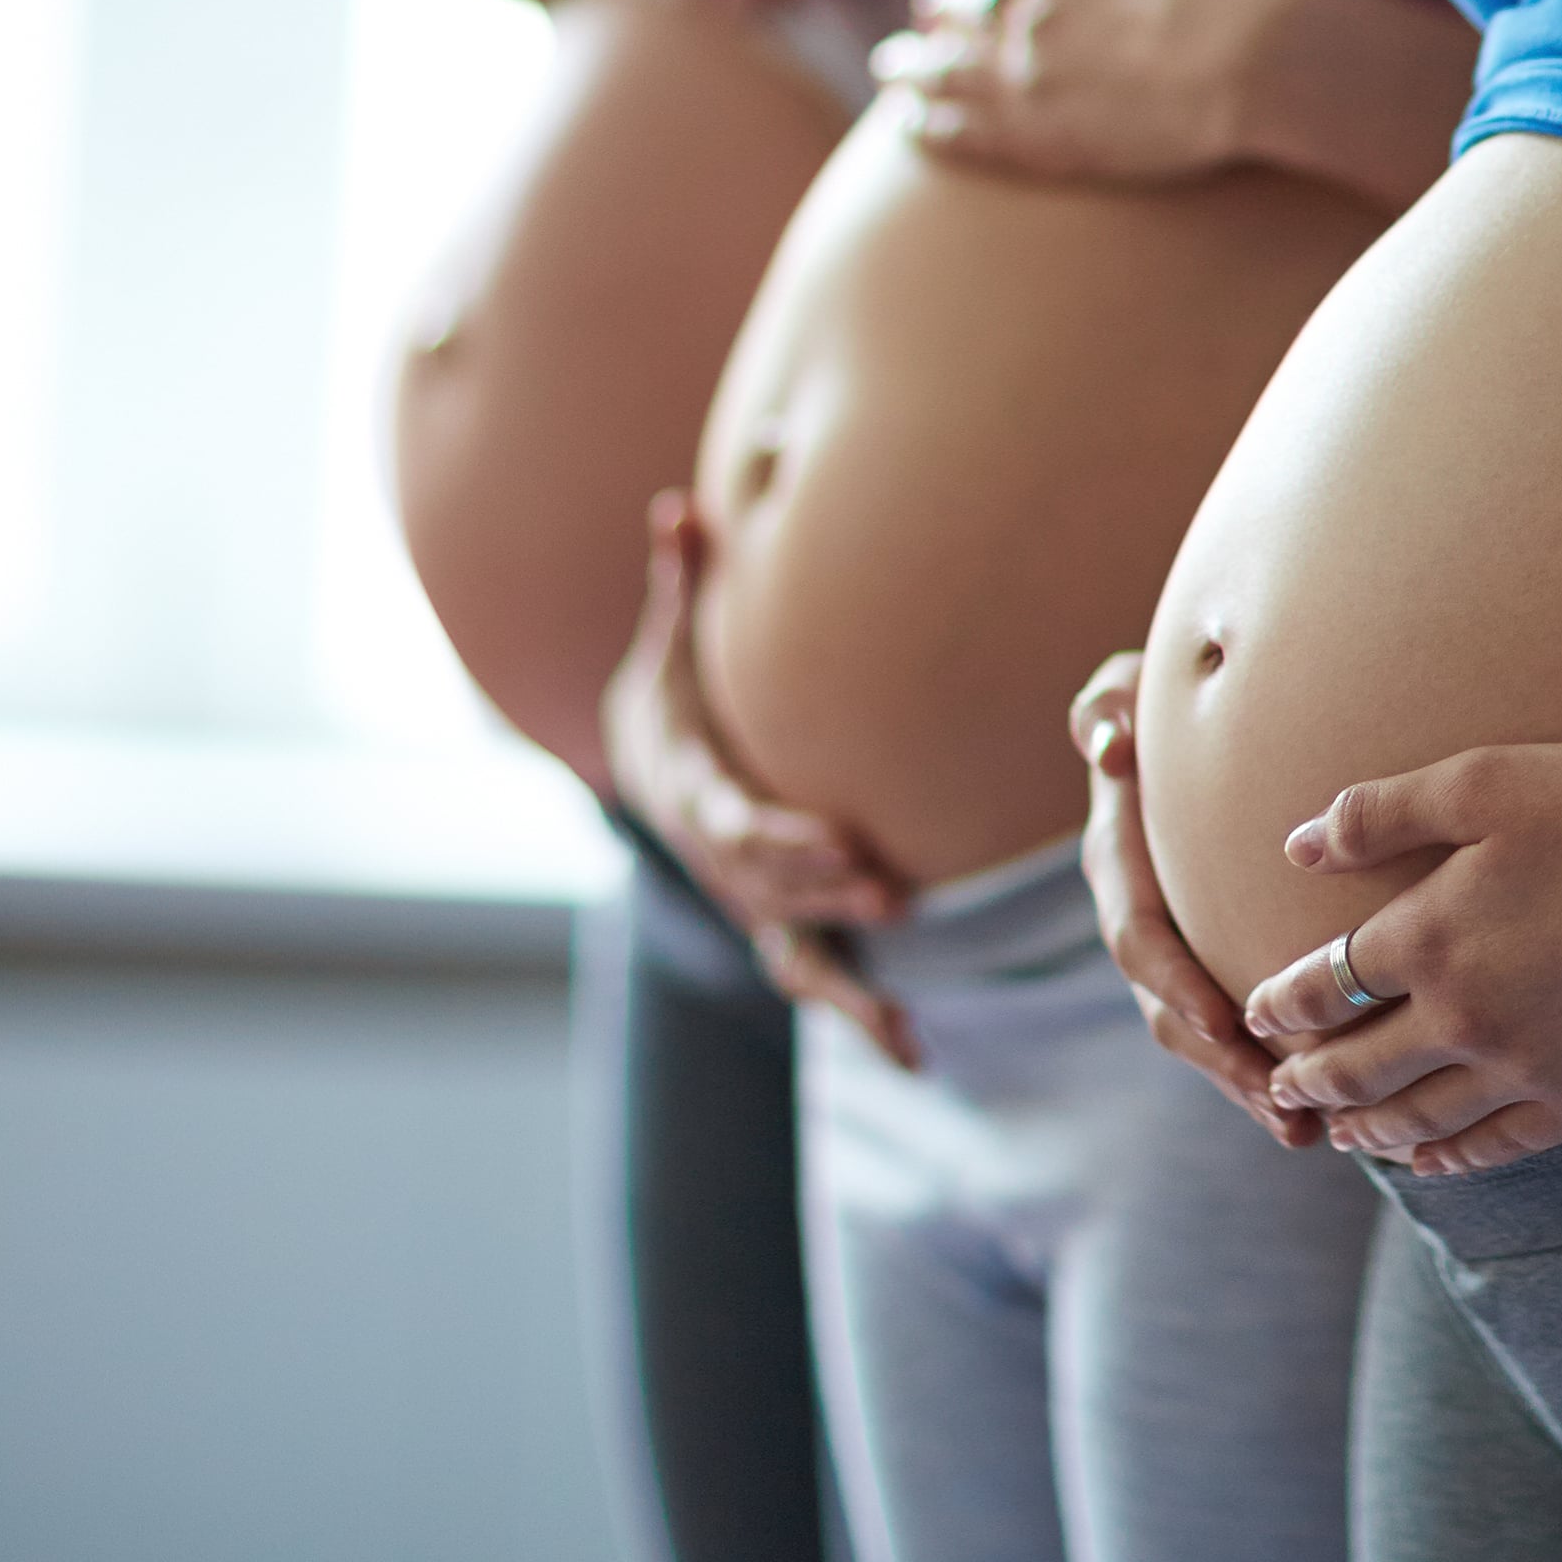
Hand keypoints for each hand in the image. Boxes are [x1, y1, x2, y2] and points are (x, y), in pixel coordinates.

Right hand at [601, 492, 918, 1067]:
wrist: (643, 772)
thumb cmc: (673, 703)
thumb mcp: (666, 648)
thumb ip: (677, 584)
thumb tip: (680, 507)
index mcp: (694, 799)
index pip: (735, 827)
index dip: (783, 840)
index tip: (839, 841)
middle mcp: (721, 867)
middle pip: (770, 892)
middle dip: (825, 896)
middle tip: (890, 895)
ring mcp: (752, 908)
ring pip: (794, 956)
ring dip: (848, 986)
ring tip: (901, 1022)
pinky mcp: (782, 931)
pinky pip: (818, 984)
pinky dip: (863, 1019)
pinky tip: (917, 1055)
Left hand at [880, 0, 1309, 183]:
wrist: (1265, 59)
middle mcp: (1024, 8)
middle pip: (953, 1)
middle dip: (935, 1)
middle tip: (923, 7)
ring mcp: (1025, 76)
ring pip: (941, 68)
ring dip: (909, 64)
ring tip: (889, 67)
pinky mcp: (1038, 140)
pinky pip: (960, 131)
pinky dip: (924, 123)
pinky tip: (904, 124)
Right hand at [1074, 653, 1321, 1147]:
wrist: (1168, 732)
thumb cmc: (1151, 703)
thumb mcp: (1121, 692)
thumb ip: (1105, 708)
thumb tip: (1106, 745)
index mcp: (1118, 865)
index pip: (1138, 937)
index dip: (1173, 982)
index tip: (1219, 1021)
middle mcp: (1139, 919)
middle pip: (1171, 1012)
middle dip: (1223, 1065)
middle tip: (1282, 1105)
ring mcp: (1174, 952)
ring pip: (1204, 1037)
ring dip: (1250, 1087)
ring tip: (1307, 1129)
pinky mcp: (1211, 965)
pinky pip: (1233, 1030)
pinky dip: (1269, 1072)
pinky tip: (1325, 1112)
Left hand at [1239, 746, 1561, 1176]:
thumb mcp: (1493, 779)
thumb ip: (1384, 811)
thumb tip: (1298, 842)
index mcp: (1428, 936)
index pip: (1324, 984)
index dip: (1280, 1003)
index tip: (1256, 1013)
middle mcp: (1462, 1018)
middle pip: (1357, 1067)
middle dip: (1307, 1078)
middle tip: (1277, 1087)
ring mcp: (1526, 1069)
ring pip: (1419, 1119)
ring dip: (1366, 1129)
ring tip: (1339, 1134)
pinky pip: (1499, 1147)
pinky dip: (1452, 1160)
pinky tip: (1434, 1164)